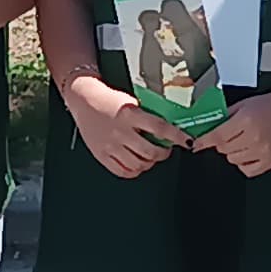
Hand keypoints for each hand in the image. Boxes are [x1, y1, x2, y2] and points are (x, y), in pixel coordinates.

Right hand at [60, 75, 181, 180]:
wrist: (83, 100)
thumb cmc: (108, 99)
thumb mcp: (131, 102)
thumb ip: (147, 116)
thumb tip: (168, 130)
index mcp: (130, 114)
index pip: (160, 128)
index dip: (177, 137)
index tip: (187, 141)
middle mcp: (120, 131)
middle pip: (150, 151)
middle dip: (163, 153)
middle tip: (165, 150)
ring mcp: (110, 145)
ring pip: (138, 164)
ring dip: (149, 163)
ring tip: (150, 156)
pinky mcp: (101, 154)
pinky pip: (122, 171)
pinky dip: (133, 171)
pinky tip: (136, 163)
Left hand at [194, 78, 270, 177]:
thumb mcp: (244, 104)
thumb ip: (224, 116)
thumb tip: (205, 128)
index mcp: (247, 120)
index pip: (217, 136)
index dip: (204, 141)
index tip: (196, 144)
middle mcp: (255, 137)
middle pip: (224, 149)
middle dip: (222, 142)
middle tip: (231, 134)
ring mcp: (264, 151)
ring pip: (233, 160)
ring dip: (233, 152)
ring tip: (244, 140)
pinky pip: (248, 170)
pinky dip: (244, 163)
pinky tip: (250, 151)